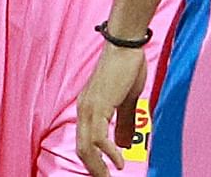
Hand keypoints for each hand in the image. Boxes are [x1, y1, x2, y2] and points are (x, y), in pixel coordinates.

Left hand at [76, 44, 147, 175]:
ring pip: (86, 147)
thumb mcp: (127, 101)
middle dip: (95, 169)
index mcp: (89, 109)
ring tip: (110, 176)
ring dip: (99, 166)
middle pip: (82, 150)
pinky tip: (119, 160)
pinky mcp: (98, 105)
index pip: (85, 143)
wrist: (125, 46)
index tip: (106, 174)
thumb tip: (125, 145)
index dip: (94, 162)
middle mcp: (84, 110)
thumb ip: (124, 123)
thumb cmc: (126, 68)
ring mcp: (89, 108)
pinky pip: (98, 137)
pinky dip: (108, 152)